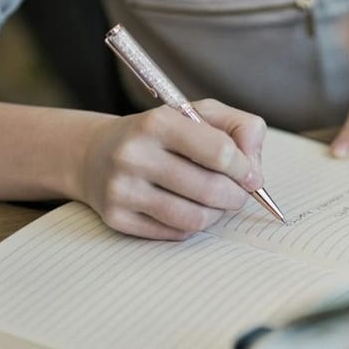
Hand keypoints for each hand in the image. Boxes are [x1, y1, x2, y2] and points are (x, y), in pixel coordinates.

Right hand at [77, 99, 266, 239]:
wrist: (94, 154)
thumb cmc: (161, 134)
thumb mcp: (199, 115)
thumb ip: (240, 129)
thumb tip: (254, 169)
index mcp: (157, 122)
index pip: (221, 152)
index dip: (245, 168)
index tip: (250, 175)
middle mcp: (134, 155)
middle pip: (211, 190)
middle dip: (237, 196)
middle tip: (238, 194)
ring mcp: (122, 189)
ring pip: (195, 218)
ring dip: (217, 214)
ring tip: (216, 203)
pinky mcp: (116, 218)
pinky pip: (175, 233)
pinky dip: (192, 225)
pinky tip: (187, 208)